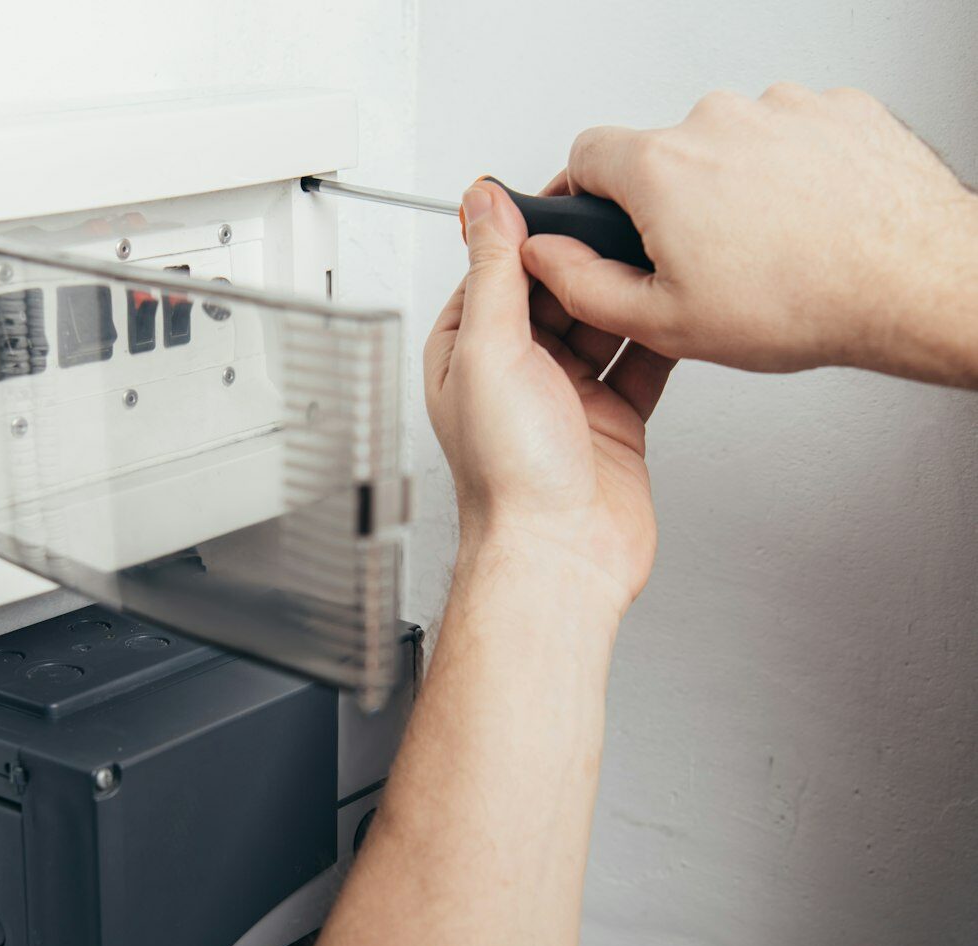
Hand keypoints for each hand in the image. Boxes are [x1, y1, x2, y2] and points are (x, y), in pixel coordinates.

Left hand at [424, 181, 672, 613]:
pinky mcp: (614, 420)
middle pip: (556, 290)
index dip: (532, 229)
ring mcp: (567, 397)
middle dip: (586, 257)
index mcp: (468, 355)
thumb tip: (484, 204)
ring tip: (655, 252)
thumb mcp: (489, 352)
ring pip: (602, 321)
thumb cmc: (510, 480)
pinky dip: (658, 335)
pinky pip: (640, 362)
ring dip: (625, 291)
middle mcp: (515, 374)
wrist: (560, 556)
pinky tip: (674, 305)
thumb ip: (493, 272)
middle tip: (624, 217)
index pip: (498, 269)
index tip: (568, 192)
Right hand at [521, 85, 977, 386]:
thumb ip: (584, 286)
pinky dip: (786, 176)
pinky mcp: (832, 109)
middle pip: (662, 153)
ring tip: (761, 251)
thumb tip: (544, 258)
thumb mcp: (663, 322)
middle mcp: (716, 122)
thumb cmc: (798, 302)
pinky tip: (801, 225)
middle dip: (666, 204)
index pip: (586, 153)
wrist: (906, 280)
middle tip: (693, 264)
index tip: (588, 219)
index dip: (579, 192)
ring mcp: (780, 109)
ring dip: (730, 190)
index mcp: (661, 169)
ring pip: (728, 147)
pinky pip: (788, 139)